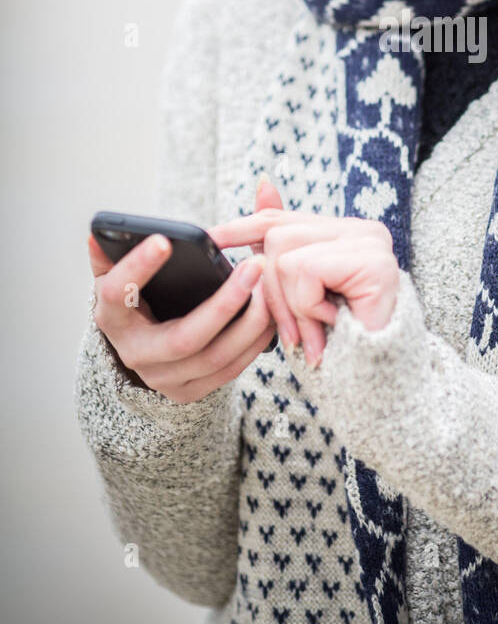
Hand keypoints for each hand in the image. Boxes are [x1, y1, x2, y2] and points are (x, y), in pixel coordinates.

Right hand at [86, 231, 273, 403]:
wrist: (145, 347)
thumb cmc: (138, 296)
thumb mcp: (122, 273)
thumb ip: (117, 249)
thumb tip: (99, 231)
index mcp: (111, 317)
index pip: (118, 294)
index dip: (137, 268)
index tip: (164, 240)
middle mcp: (134, 353)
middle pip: (183, 338)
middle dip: (224, 303)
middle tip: (255, 265)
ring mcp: (163, 379)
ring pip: (214, 357)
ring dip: (250, 322)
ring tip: (270, 286)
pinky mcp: (190, 392)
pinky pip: (230, 369)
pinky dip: (255, 341)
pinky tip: (272, 312)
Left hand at [207, 198, 399, 367]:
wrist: (378, 377)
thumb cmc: (340, 340)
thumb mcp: (299, 294)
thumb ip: (281, 249)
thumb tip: (263, 183)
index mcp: (344, 232)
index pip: (281, 218)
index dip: (242, 227)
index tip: (210, 237)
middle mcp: (361, 229)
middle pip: (277, 238)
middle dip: (273, 293)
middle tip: (293, 334)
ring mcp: (370, 242)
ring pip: (286, 255)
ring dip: (293, 305)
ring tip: (316, 332)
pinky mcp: (372, 260)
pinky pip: (306, 270)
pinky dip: (309, 305)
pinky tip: (332, 322)